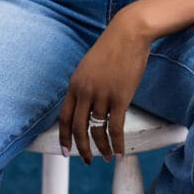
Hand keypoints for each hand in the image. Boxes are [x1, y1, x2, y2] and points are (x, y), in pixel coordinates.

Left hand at [58, 11, 151, 164]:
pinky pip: (115, 128)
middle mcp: (84, 91)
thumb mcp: (90, 66)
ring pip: (97, 130)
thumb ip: (85, 85)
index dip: (64, 136)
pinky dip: (116, 144)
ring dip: (102, 148)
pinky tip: (119, 153)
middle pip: (78, 128)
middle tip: (87, 160)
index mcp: (75, 83)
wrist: (128, 33)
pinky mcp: (120, 98)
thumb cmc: (113, 47)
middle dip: (81, 148)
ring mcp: (101, 95)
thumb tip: (87, 106)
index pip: (64, 117)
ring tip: (107, 157)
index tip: (65, 151)